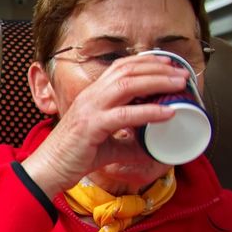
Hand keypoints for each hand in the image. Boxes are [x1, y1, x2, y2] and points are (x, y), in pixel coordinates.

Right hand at [22, 55, 188, 195]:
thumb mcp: (108, 146)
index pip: (120, 67)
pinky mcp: (91, 126)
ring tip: (180, 85)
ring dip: (158, 81)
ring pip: (127, 84)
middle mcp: (91, 96)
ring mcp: (90, 109)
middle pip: (128, 70)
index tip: (169, 64)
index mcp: (93, 95)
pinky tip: (167, 112)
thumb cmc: (74, 156)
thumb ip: (129, 143)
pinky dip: (149, 111)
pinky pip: (125, 114)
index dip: (147, 62)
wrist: (49, 169)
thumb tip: (152, 149)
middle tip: (183, 74)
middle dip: (158, 68)